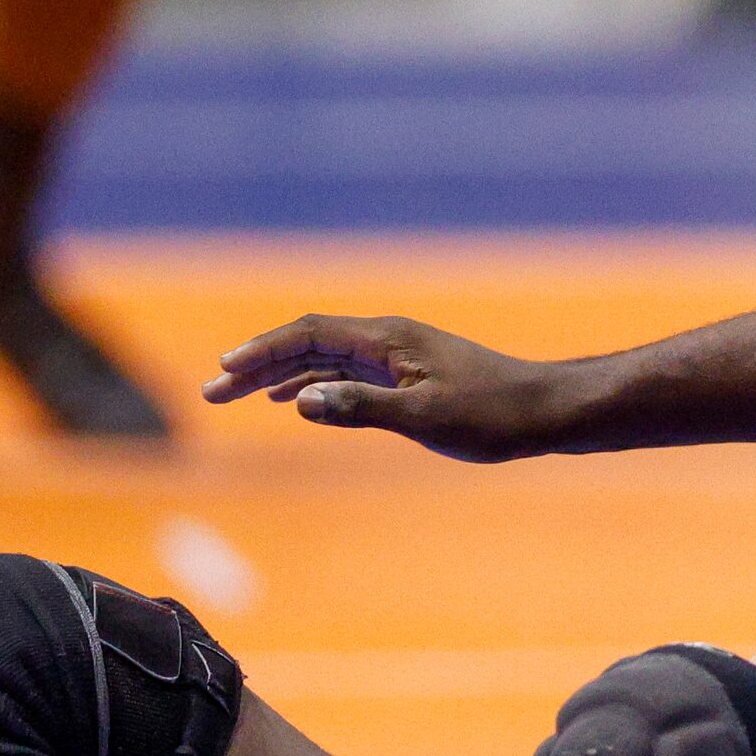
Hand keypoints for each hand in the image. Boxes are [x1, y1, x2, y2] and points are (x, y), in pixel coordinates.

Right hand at [202, 315, 566, 462]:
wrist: (545, 413)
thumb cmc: (492, 417)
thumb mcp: (424, 420)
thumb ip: (361, 409)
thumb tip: (300, 401)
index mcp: (387, 340)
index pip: (309, 335)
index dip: (261, 352)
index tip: (223, 371)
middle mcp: (387, 340)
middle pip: (306, 343)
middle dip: (256, 365)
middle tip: (211, 392)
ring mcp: (397, 356)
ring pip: (323, 358)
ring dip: (278, 375)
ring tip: (235, 396)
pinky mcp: (408, 374)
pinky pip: (346, 371)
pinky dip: (312, 382)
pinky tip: (292, 399)